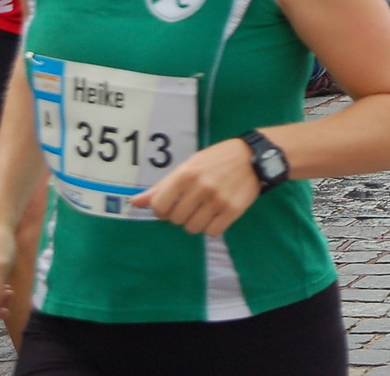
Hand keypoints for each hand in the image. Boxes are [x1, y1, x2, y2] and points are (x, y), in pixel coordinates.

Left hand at [130, 137, 259, 235]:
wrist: (255, 157)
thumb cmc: (217, 160)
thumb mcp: (189, 166)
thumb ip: (162, 186)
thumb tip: (134, 203)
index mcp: (186, 174)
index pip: (159, 206)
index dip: (162, 210)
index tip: (171, 206)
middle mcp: (201, 187)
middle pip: (176, 219)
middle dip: (181, 215)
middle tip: (193, 204)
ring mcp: (218, 200)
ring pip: (193, 228)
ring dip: (196, 222)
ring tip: (205, 209)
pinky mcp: (233, 209)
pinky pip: (213, 232)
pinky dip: (212, 226)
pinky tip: (217, 214)